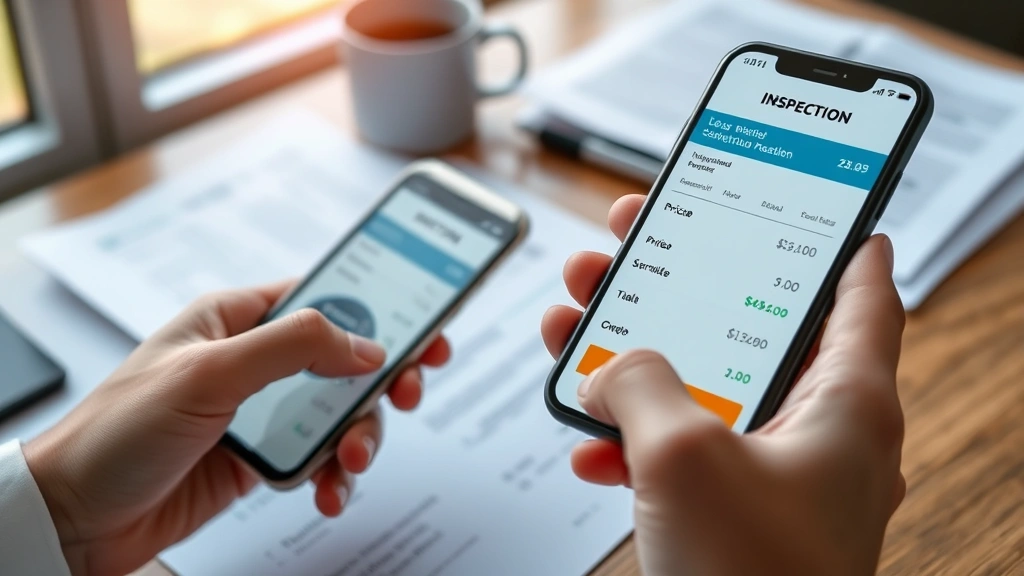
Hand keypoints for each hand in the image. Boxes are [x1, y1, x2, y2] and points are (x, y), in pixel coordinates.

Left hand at [24, 281, 449, 575]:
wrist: (77, 518)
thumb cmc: (116, 432)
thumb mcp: (208, 374)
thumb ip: (291, 348)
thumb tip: (364, 342)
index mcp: (235, 320)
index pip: (323, 297)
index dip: (379, 307)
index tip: (425, 323)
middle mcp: (253, 361)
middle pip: (345, 358)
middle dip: (382, 379)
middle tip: (406, 391)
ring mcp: (261, 411)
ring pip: (340, 413)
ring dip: (359, 436)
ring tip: (352, 460)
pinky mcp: (261, 457)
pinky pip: (319, 458)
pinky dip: (335, 475)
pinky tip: (330, 491)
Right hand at [540, 195, 904, 575]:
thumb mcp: (682, 453)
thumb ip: (639, 380)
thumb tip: (611, 367)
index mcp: (847, 406)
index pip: (863, 296)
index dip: (845, 244)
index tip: (828, 213)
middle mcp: (820, 437)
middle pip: (753, 331)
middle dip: (683, 287)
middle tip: (636, 247)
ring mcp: (776, 480)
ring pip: (705, 391)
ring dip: (638, 360)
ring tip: (578, 324)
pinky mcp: (735, 519)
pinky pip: (684, 458)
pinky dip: (636, 443)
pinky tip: (588, 444)